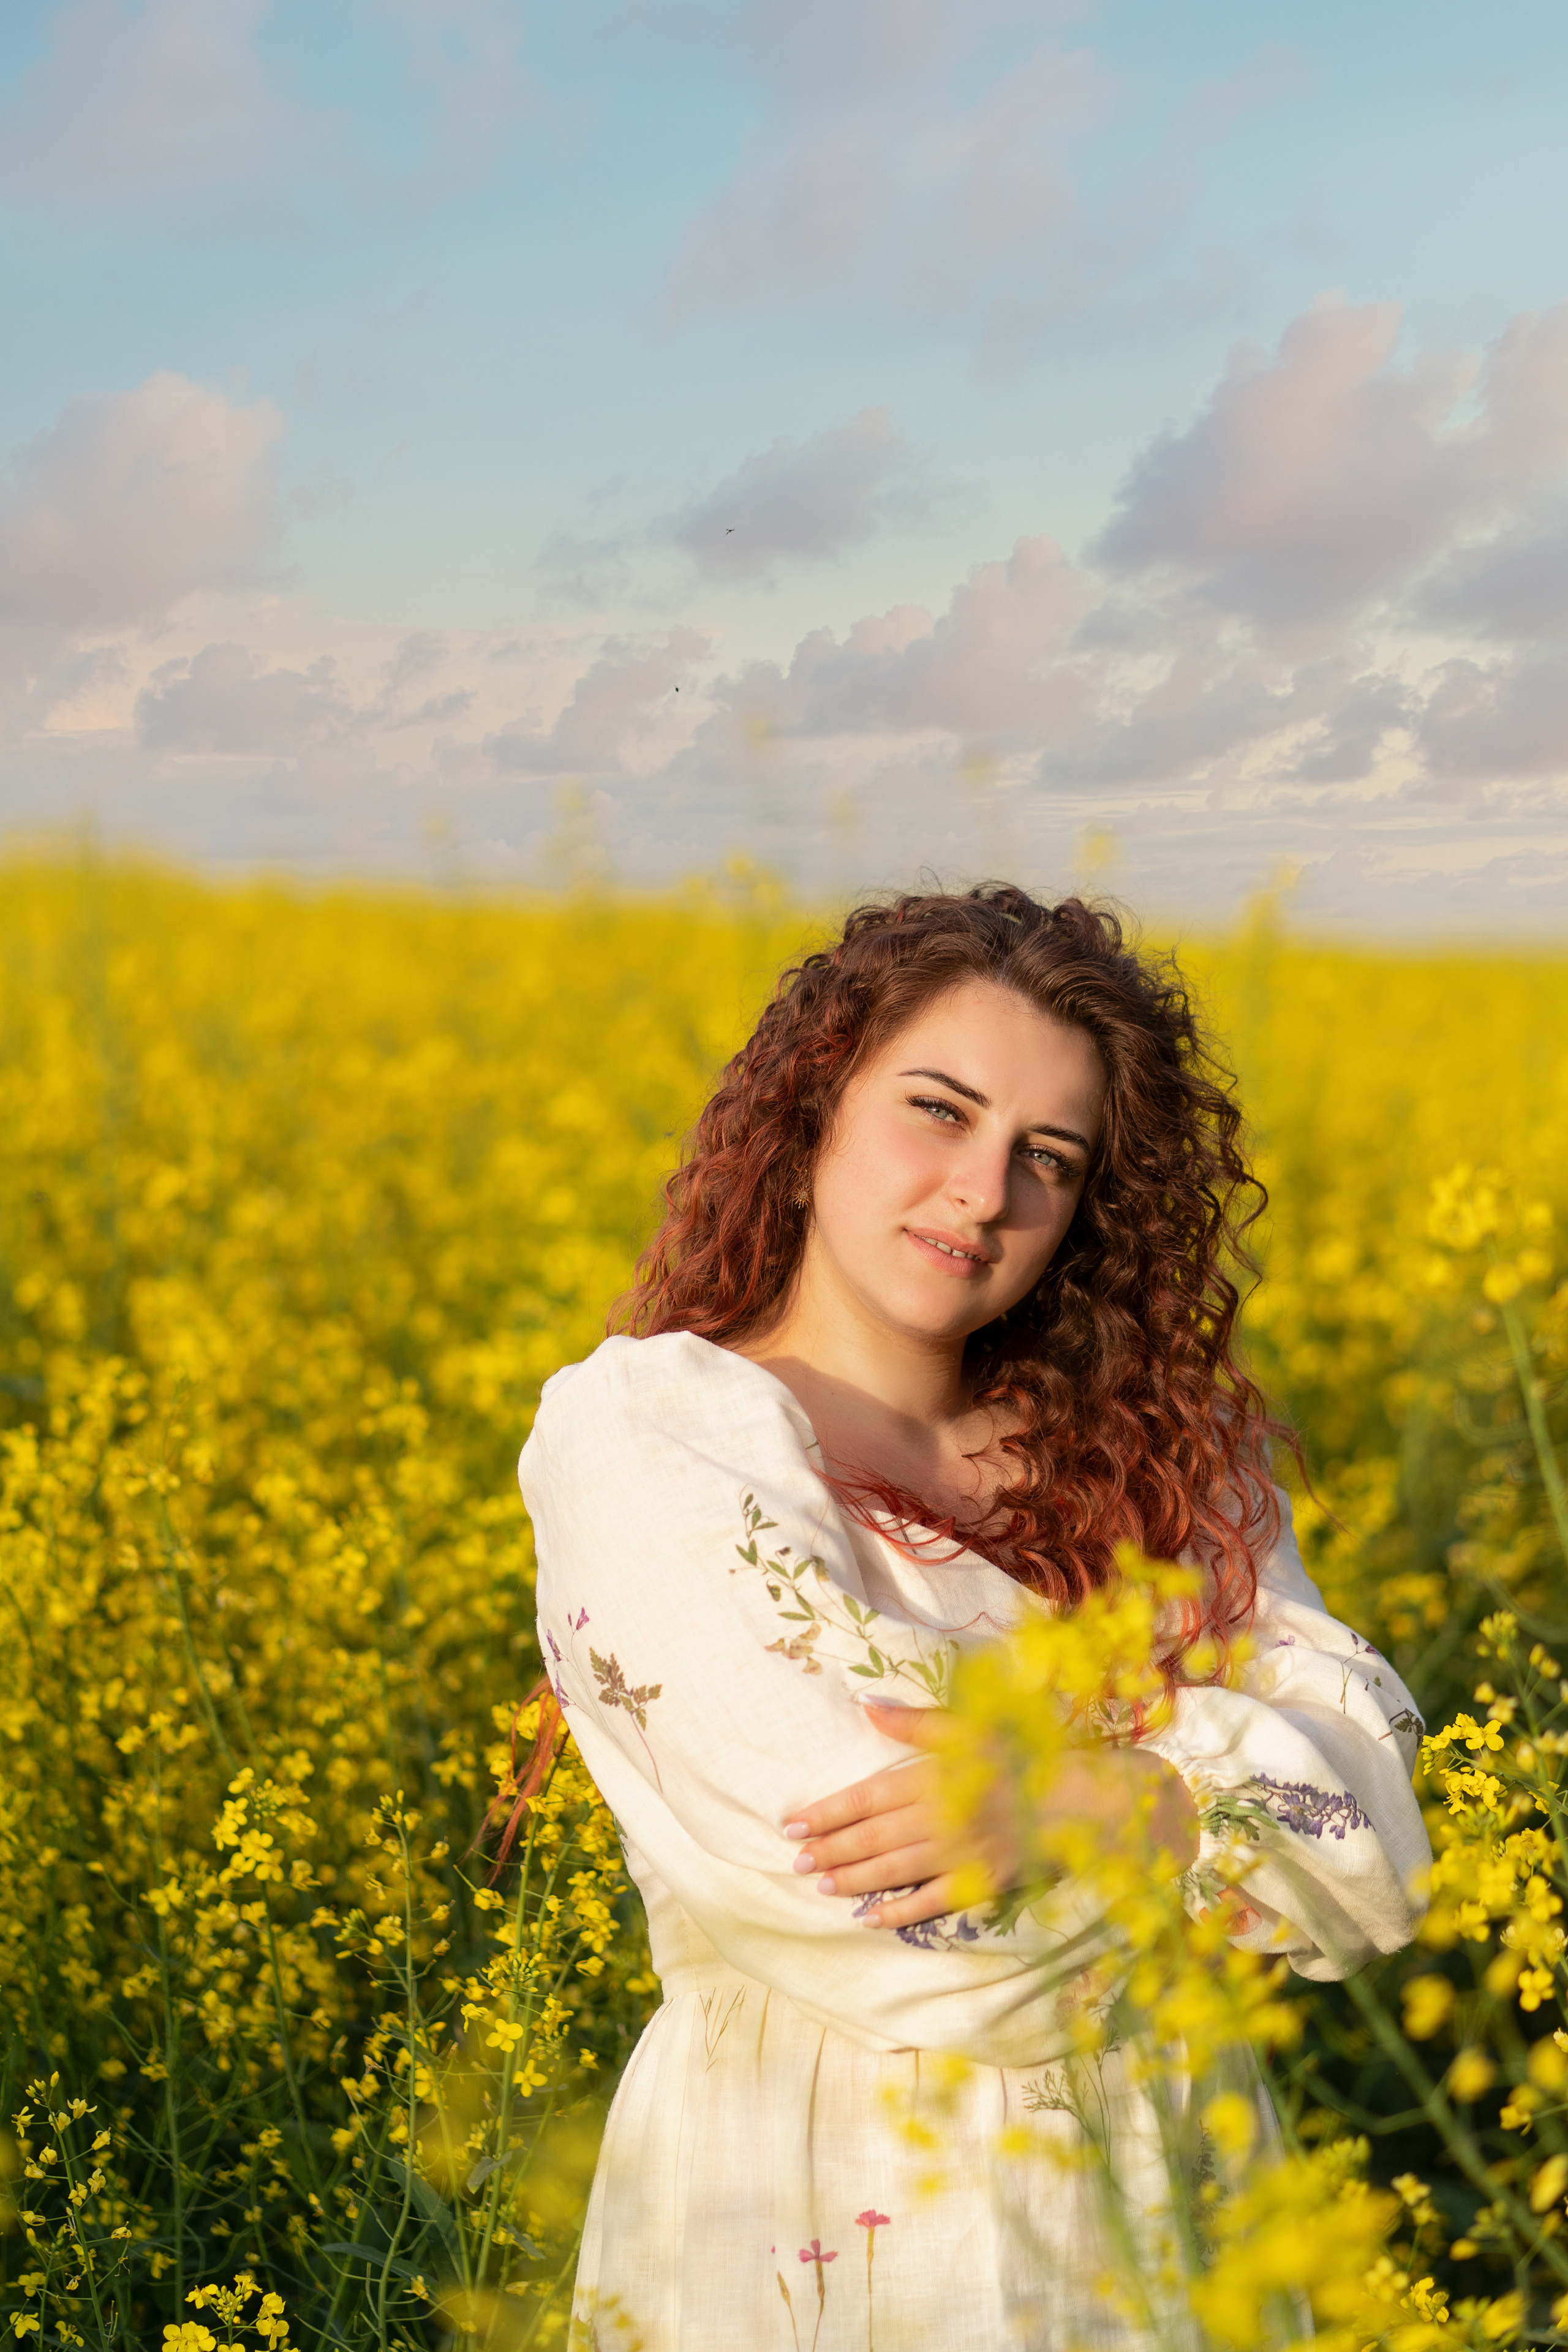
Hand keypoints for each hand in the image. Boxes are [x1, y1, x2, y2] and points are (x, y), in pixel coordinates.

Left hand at [782, 1703, 1025, 1931]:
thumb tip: (866, 1706)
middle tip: (796, 1860)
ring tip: (820, 1884)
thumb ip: (914, 1722)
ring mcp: (957, 1854)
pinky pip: (929, 1902)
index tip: (792, 1823)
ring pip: (893, 1870)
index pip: (865, 1797)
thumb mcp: (968, 1727)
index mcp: (931, 1777)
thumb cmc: (1022, 1756)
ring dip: (854, 1879)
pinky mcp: (978, 1882)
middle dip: (830, 1849)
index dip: (826, 1812)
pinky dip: (897, 1913)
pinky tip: (869, 1918)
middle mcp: (937, 1818)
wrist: (1078, 1798)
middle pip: (871, 1837)